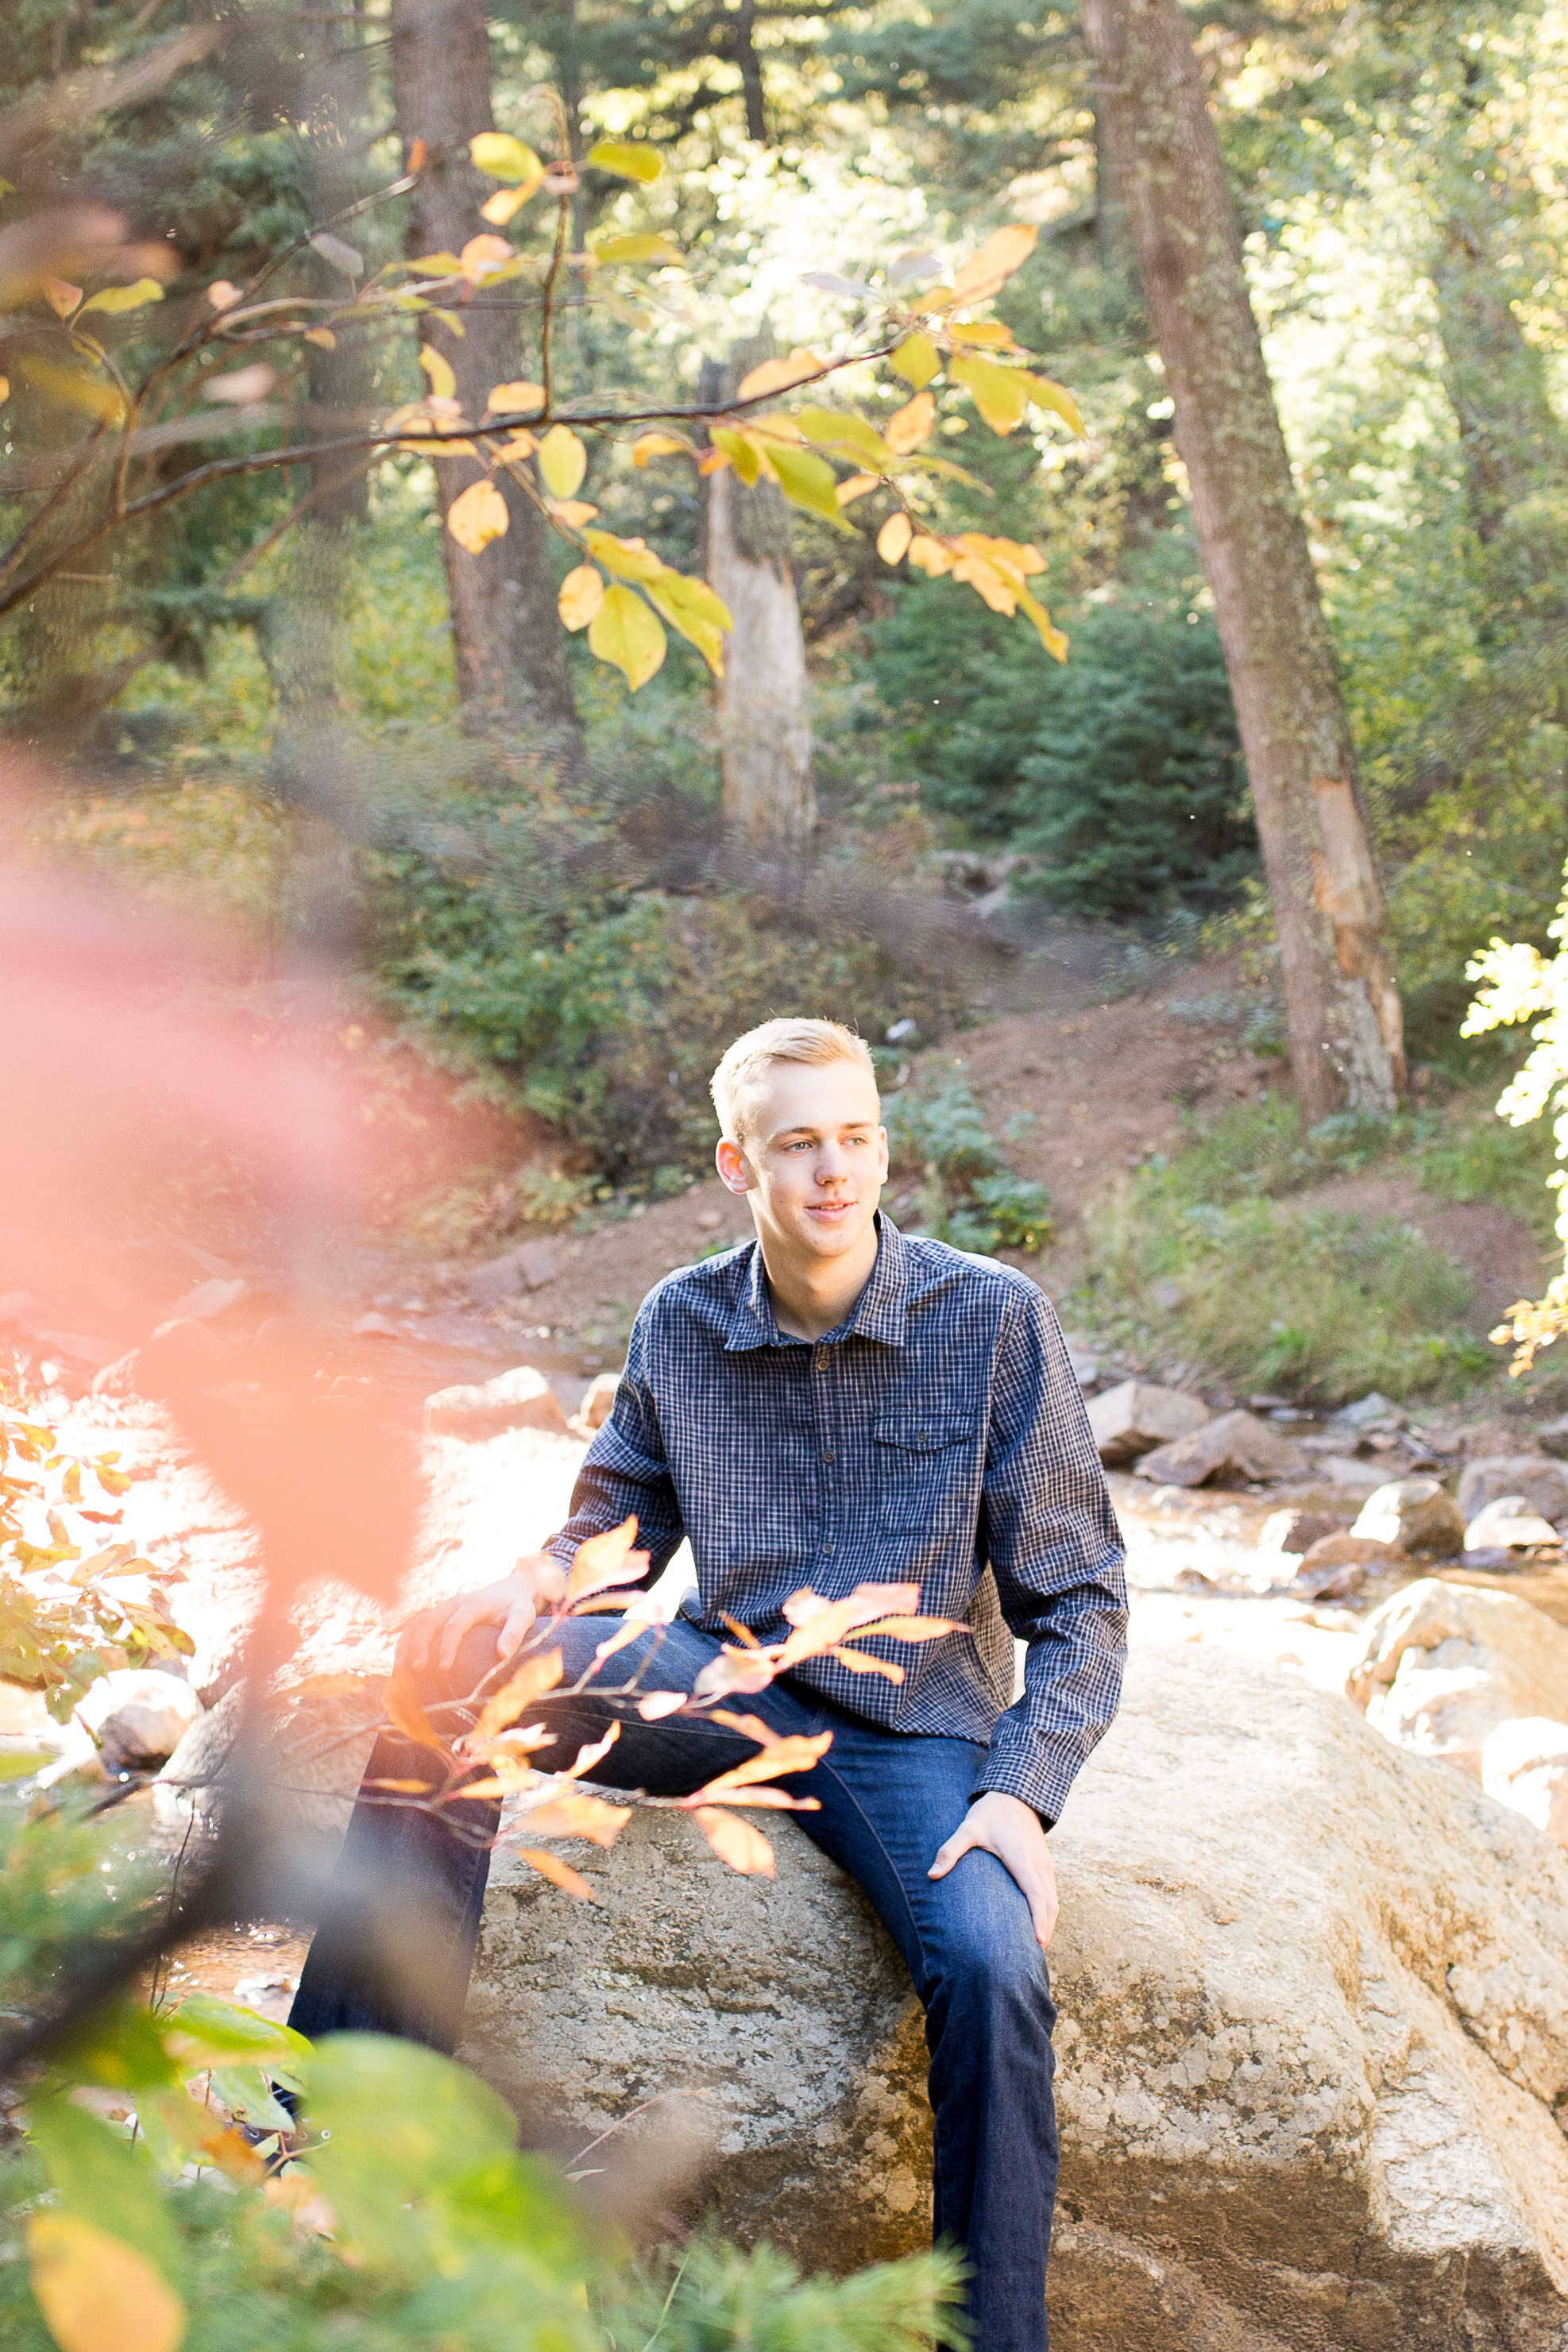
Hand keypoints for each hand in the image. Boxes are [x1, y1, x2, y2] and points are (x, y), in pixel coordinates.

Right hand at [396, 1552, 565, 1678]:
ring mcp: (443, 1608)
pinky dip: (405, 1644)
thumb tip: (503, 1655)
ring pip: (416, 1623)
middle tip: (415, 1671)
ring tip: (399, 1670)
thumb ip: (514, 1632)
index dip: (446, 1647)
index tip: (443, 1668)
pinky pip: (415, 1627)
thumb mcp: (523, 1615)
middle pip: (427, 1622)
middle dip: (418, 1646)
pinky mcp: (439, 1615)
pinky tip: (401, 1665)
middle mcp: (453, 1604)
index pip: (454, 1625)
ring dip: (405, 1645)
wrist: (511, 1589)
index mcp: (472, 1605)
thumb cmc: (517, 1606)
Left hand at [928, 1790, 1058, 1949]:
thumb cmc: (990, 1814)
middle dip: (1046, 1930)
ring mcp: (1046, 1864)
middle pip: (1050, 1903)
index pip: (1035, 1893)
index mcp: (1021, 1857)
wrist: (1016, 1794)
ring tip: (1036, 1948)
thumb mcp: (968, 1828)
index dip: (1038, 1919)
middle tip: (1034, 1957)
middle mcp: (1038, 1863)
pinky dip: (1049, 1911)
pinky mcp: (1046, 1864)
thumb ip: (951, 1850)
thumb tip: (931, 1875)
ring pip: (1054, 1900)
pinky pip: (1052, 1893)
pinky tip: (1038, 1925)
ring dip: (1048, 1923)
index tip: (1039, 1942)